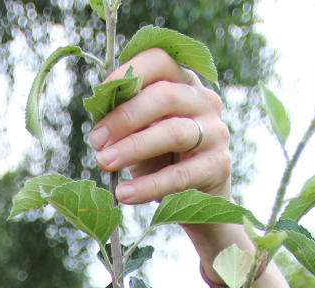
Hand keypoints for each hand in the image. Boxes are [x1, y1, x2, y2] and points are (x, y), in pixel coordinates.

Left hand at [89, 47, 230, 204]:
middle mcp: (204, 100)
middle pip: (165, 96)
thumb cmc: (163, 160)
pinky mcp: (218, 166)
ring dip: (133, 148)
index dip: (128, 74)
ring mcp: (215, 132)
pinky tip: (124, 194)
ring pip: (173, 132)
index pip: (160, 61)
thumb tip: (98, 118)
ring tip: (103, 162)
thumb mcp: (143, 133)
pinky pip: (179, 176)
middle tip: (96, 141)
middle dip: (124, 117)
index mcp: (184, 83)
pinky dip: (148, 185)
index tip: (99, 97)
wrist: (199, 200)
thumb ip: (126, 120)